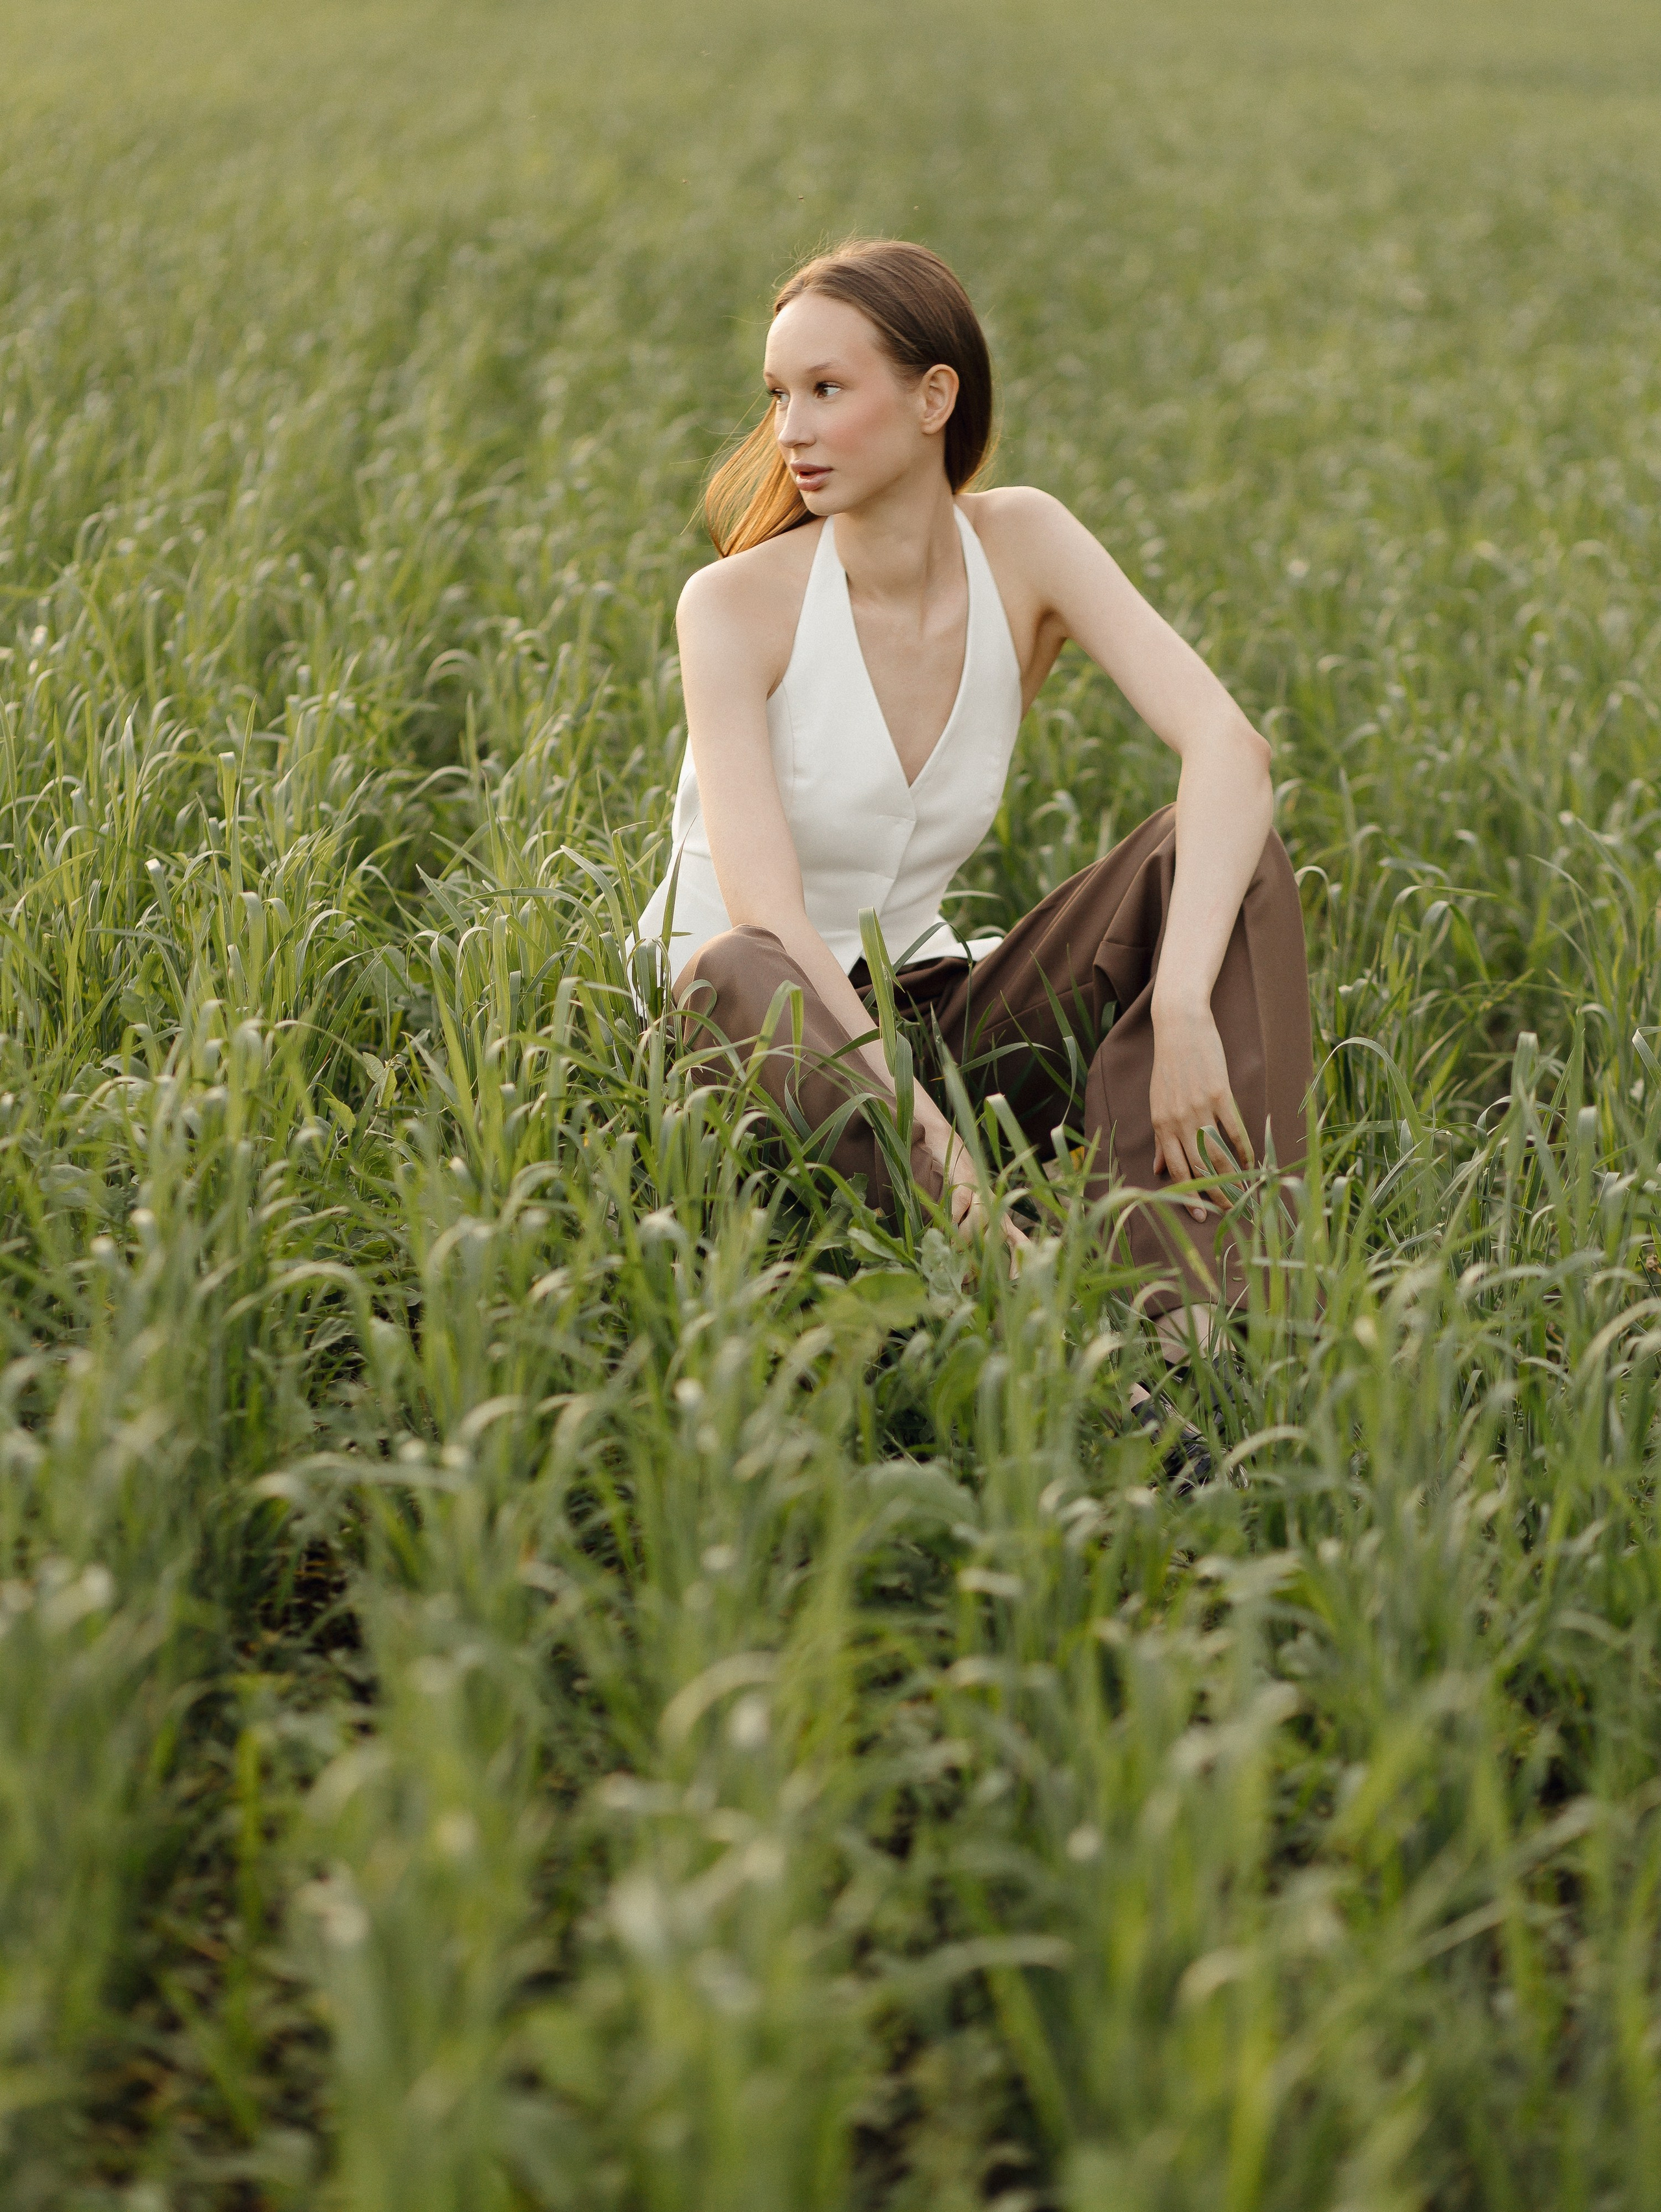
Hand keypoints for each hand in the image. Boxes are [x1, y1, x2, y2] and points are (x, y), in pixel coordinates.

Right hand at [923, 1120, 1029, 1268]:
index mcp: (998, 1214)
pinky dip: (950, 1222)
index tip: (1015, 1283)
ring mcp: (981, 1192)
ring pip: (980, 1222)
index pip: (1018, 1241)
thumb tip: (957, 1272)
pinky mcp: (964, 1182)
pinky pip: (960, 1207)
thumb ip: (962, 1237)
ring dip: (964, 1240)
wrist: (941, 1143)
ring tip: (949, 1254)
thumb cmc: (950, 1181)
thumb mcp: (960, 1213)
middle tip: (965, 1278)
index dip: (1019, 1262)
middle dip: (980, 1259)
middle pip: (997, 1236)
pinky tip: (939, 1233)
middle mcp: (995, 1204)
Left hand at [1147, 999, 1252, 1219]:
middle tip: (1231, 1212)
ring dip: (1232, 1177)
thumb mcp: (1158, 1103)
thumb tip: (1158, 1170)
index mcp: (1161, 1124)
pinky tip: (1253, 1163)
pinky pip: (1234, 1129)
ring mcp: (1199, 1107)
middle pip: (1198, 1167)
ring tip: (1245, 1194)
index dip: (1188, 1194)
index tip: (1200, 1216)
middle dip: (1215, 1193)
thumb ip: (1161, 1138)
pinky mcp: (1219, 1093)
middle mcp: (1178, 1120)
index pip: (1175, 1169)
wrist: (1180, 1027)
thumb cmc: (1169, 1066)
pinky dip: (1245, 1148)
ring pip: (1218, 1153)